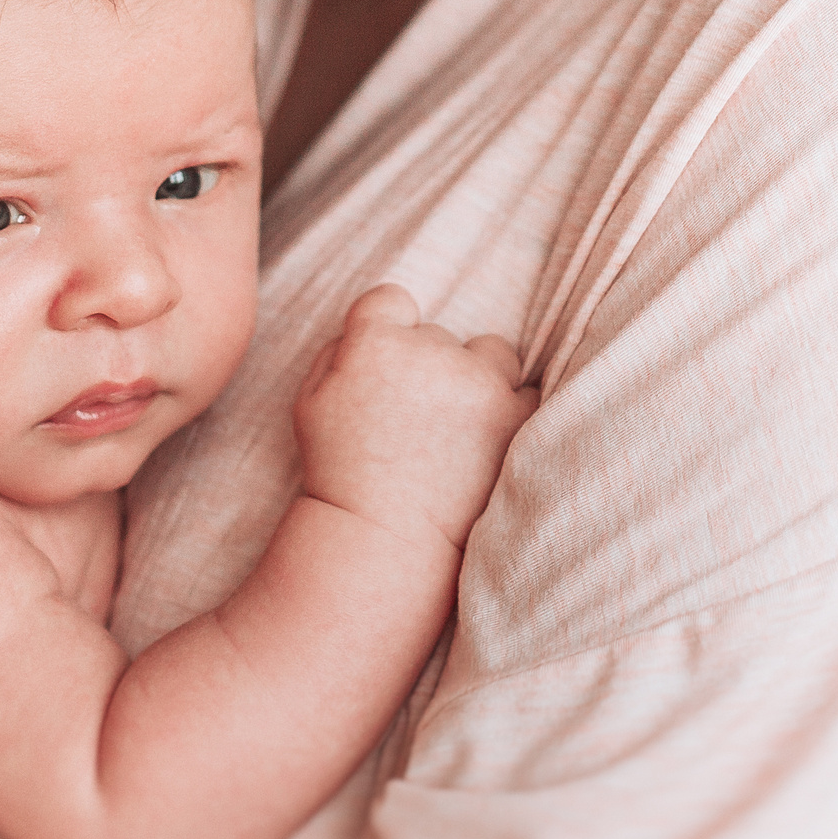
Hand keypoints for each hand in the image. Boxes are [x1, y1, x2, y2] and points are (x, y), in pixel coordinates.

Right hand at [290, 285, 537, 556]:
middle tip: (415, 422)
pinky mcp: (514, 417)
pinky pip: (526, 391)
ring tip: (457, 431)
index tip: (386, 369)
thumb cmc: (339, 472)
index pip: (391, 299)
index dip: (389, 331)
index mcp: (375, 342)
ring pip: (492, 354)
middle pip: (441, 334)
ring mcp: (478, 383)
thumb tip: (381, 321)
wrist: (384, 539)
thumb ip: (339, 349)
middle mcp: (431, 352)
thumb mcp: (311, 402)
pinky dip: (511, 411)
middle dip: (430, 367)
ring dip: (480, 380)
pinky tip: (486, 442)